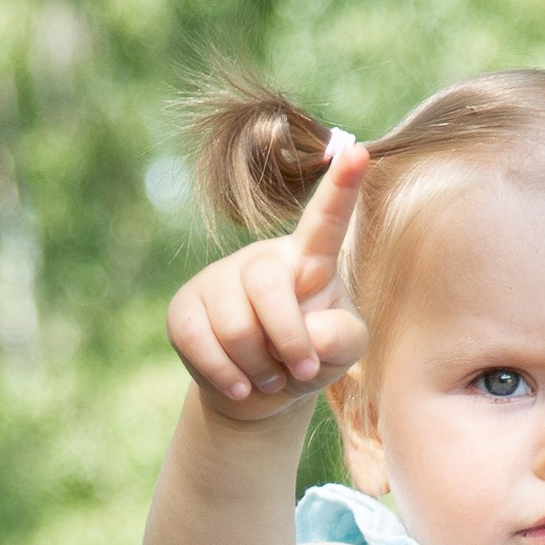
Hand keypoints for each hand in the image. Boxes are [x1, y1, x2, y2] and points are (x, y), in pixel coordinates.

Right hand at [165, 136, 371, 419]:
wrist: (258, 392)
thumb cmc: (307, 359)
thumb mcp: (342, 352)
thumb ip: (344, 337)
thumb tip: (310, 331)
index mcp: (309, 259)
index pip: (325, 221)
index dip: (341, 188)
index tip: (359, 152)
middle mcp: (261, 259)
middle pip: (269, 289)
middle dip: (288, 341)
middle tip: (299, 371)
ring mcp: (218, 279)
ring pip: (234, 325)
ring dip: (259, 368)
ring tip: (269, 378)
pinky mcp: (185, 307)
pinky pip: (199, 342)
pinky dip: (226, 375)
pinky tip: (241, 385)